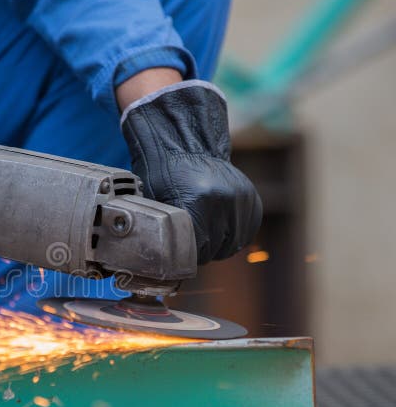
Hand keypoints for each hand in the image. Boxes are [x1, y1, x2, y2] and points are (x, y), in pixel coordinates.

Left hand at [120, 80, 262, 263]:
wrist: (185, 144)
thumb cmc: (163, 175)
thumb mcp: (155, 204)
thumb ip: (164, 233)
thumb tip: (161, 262)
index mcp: (197, 203)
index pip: (196, 251)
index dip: (186, 257)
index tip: (179, 256)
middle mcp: (224, 201)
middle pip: (216, 249)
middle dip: (203, 251)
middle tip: (190, 244)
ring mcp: (241, 199)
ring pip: (234, 244)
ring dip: (220, 245)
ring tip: (204, 235)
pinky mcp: (252, 198)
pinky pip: (246, 232)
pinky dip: (234, 235)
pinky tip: (218, 228)